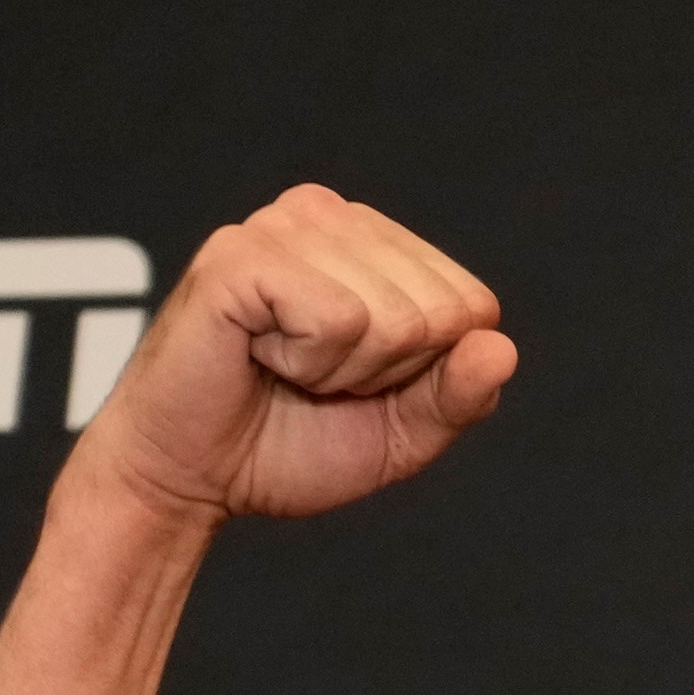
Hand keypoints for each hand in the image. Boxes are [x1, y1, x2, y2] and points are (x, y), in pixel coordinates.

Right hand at [69, 185, 517, 526]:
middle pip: (439, 312)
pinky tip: (257, 354)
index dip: (425, 372)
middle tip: (312, 379)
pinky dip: (305, 363)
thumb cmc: (288, 445)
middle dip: (386, 373)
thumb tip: (501, 348)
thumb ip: (460, 397)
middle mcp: (328, 215)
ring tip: (281, 367)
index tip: (357, 381)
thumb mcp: (402, 434)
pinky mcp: (240, 255)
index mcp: (373, 241)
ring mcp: (281, 225)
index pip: (472, 306)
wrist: (193, 480)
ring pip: (393, 317)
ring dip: (341, 372)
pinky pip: (338, 320)